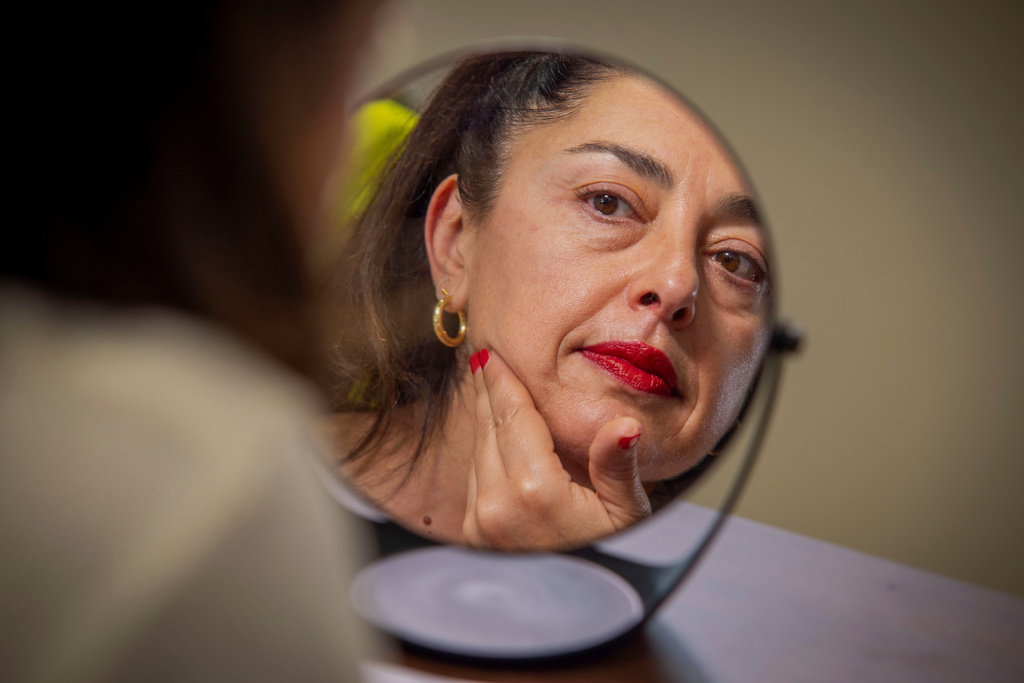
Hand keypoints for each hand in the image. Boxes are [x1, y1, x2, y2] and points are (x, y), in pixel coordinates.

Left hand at [462, 348, 651, 550]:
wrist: (572, 610)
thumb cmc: (606, 558)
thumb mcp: (626, 514)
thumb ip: (618, 466)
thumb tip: (623, 427)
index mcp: (534, 491)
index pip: (512, 417)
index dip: (502, 380)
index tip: (492, 354)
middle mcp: (496, 503)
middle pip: (488, 427)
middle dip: (488, 390)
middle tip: (486, 357)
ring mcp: (480, 519)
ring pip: (477, 449)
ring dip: (484, 416)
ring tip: (489, 386)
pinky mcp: (473, 531)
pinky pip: (473, 475)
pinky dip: (482, 446)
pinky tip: (493, 432)